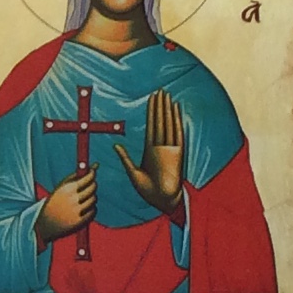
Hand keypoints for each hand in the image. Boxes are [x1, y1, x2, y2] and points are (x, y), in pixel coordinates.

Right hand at [35, 165, 96, 243]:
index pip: (87, 178)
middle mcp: (72, 199)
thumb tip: (96, 165)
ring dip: (91, 198)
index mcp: (66, 189)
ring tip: (82, 201)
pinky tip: (82, 210)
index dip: (92, 174)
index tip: (93, 172)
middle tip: (89, 186)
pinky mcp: (80, 221)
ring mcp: (76, 211)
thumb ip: (78, 175)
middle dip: (92, 186)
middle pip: (93, 188)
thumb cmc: (55, 202)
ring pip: (94, 199)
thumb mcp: (61, 187)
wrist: (45, 224)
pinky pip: (94, 211)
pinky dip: (91, 209)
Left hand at [128, 90, 186, 212]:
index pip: (151, 126)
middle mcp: (161, 146)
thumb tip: (115, 146)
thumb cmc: (148, 191)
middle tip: (160, 90)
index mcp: (150, 150)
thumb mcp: (132, 173)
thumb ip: (125, 158)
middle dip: (160, 106)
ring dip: (167, 110)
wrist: (161, 201)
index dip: (152, 112)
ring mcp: (170, 149)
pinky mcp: (177, 153)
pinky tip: (176, 110)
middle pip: (160, 121)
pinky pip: (177, 133)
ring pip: (168, 124)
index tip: (152, 99)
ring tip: (167, 96)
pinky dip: (176, 121)